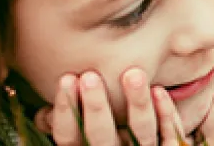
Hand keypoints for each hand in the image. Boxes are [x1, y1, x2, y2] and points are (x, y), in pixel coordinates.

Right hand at [36, 69, 189, 145]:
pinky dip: (166, 113)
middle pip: (100, 136)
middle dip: (95, 106)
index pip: (68, 137)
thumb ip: (65, 126)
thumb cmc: (104, 140)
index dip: (65, 111)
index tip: (66, 77)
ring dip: (137, 104)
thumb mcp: (81, 137)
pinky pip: (170, 135)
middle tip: (90, 75)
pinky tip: (159, 90)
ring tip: (133, 74)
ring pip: (141, 133)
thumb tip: (43, 115)